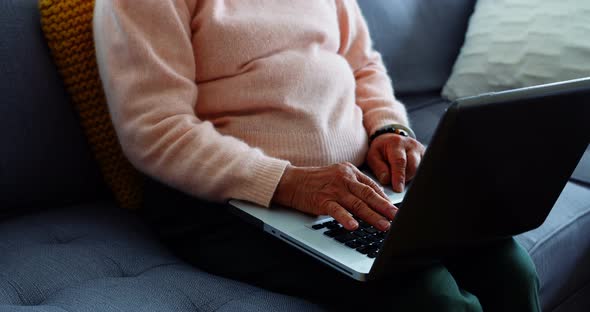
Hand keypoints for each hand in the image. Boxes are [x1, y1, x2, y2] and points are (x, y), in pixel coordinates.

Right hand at [272, 163, 397, 230]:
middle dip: (385, 208)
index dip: (385, 199)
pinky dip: (346, 218)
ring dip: (372, 216)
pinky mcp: (322, 200)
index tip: (395, 209)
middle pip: (369, 195)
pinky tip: (354, 226)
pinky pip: (337, 211)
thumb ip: (354, 185)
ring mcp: (333, 190)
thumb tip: (373, 199)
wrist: (292, 181)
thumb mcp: (337, 176)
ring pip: (357, 204)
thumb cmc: (315, 181)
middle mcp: (344, 179)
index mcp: (349, 172)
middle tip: (396, 217)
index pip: (372, 186)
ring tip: (383, 226)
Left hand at [366, 133, 425, 192]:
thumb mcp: (373, 156)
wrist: (390, 139)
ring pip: (420, 170)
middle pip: (413, 166)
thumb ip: (378, 168)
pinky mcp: (425, 156)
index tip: (398, 189)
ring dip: (411, 178)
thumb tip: (387, 180)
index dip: (399, 177)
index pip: (399, 162)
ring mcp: (420, 150)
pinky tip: (408, 176)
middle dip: (405, 179)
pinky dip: (416, 176)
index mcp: (396, 143)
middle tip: (396, 184)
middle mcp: (411, 145)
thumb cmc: (381, 150)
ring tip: (400, 177)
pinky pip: (424, 170)